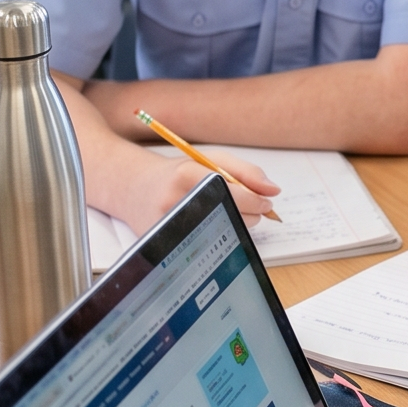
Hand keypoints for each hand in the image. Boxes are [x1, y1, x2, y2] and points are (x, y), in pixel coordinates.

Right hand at [121, 152, 279, 235]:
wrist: (134, 189)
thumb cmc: (177, 173)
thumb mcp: (209, 159)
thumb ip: (246, 171)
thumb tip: (273, 191)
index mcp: (186, 175)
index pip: (233, 193)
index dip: (257, 200)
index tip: (266, 202)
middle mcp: (175, 202)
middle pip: (230, 216)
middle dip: (249, 213)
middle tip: (248, 206)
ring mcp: (168, 226)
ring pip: (222, 233)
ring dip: (234, 224)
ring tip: (221, 212)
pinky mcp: (164, 246)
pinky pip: (205, 247)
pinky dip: (215, 237)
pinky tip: (207, 225)